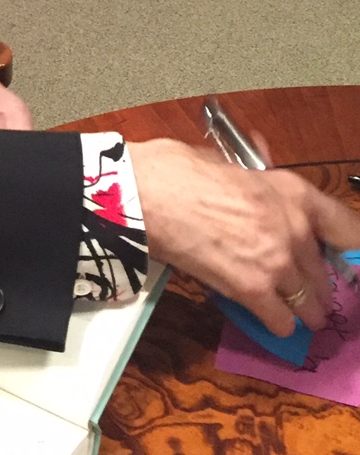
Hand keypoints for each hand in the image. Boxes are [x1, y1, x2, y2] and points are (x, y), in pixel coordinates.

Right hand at [130, 138, 359, 335]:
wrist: (143, 195)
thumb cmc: (173, 171)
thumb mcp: (221, 160)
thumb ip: (248, 171)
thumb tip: (254, 161)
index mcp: (289, 190)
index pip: (347, 228)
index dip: (349, 248)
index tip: (341, 259)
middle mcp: (294, 229)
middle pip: (325, 273)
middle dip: (315, 284)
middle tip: (302, 288)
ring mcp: (276, 263)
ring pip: (309, 304)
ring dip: (300, 309)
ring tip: (290, 311)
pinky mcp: (252, 291)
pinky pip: (280, 322)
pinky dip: (274, 323)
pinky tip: (264, 317)